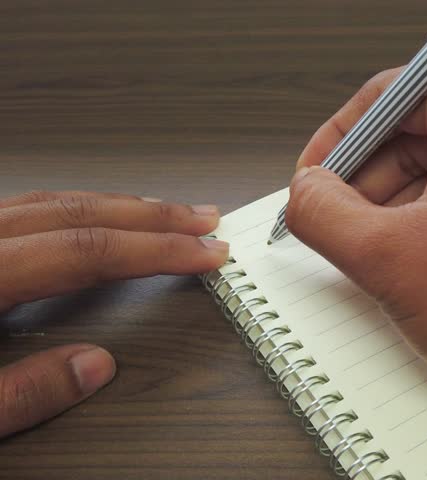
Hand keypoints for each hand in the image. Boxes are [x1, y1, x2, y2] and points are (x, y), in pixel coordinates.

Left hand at [0, 190, 228, 437]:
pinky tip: (99, 218)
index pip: (87, 251)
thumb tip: (95, 367)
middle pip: (79, 215)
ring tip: (167, 214)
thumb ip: (23, 393)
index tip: (205, 253)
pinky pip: (32, 208)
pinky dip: (79, 209)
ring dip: (119, 206)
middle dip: (154, 217)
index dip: (156, 250)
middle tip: (205, 221)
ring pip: (55, 202)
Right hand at [288, 52, 426, 407]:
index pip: (388, 96)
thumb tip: (305, 194)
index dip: (336, 145)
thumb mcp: (390, 257)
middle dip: (371, 185)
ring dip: (406, 210)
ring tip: (389, 262)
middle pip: (419, 131)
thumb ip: (321, 212)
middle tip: (341, 229)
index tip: (313, 182)